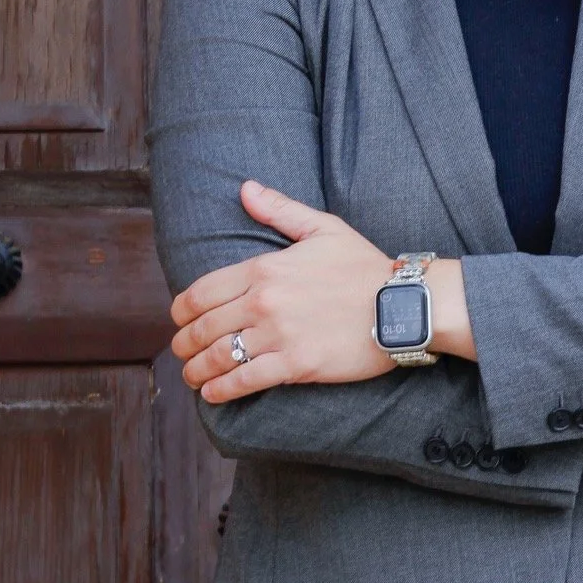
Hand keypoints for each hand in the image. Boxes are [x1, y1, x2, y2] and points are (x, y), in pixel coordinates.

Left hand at [170, 180, 393, 403]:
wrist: (402, 304)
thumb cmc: (364, 266)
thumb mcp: (323, 228)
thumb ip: (280, 209)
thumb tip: (246, 188)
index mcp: (264, 268)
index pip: (200, 293)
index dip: (180, 312)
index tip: (180, 321)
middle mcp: (264, 302)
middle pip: (201, 329)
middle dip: (183, 345)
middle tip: (182, 353)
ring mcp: (278, 335)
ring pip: (217, 358)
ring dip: (196, 372)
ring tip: (194, 378)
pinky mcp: (295, 365)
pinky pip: (244, 382)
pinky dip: (221, 391)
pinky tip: (214, 394)